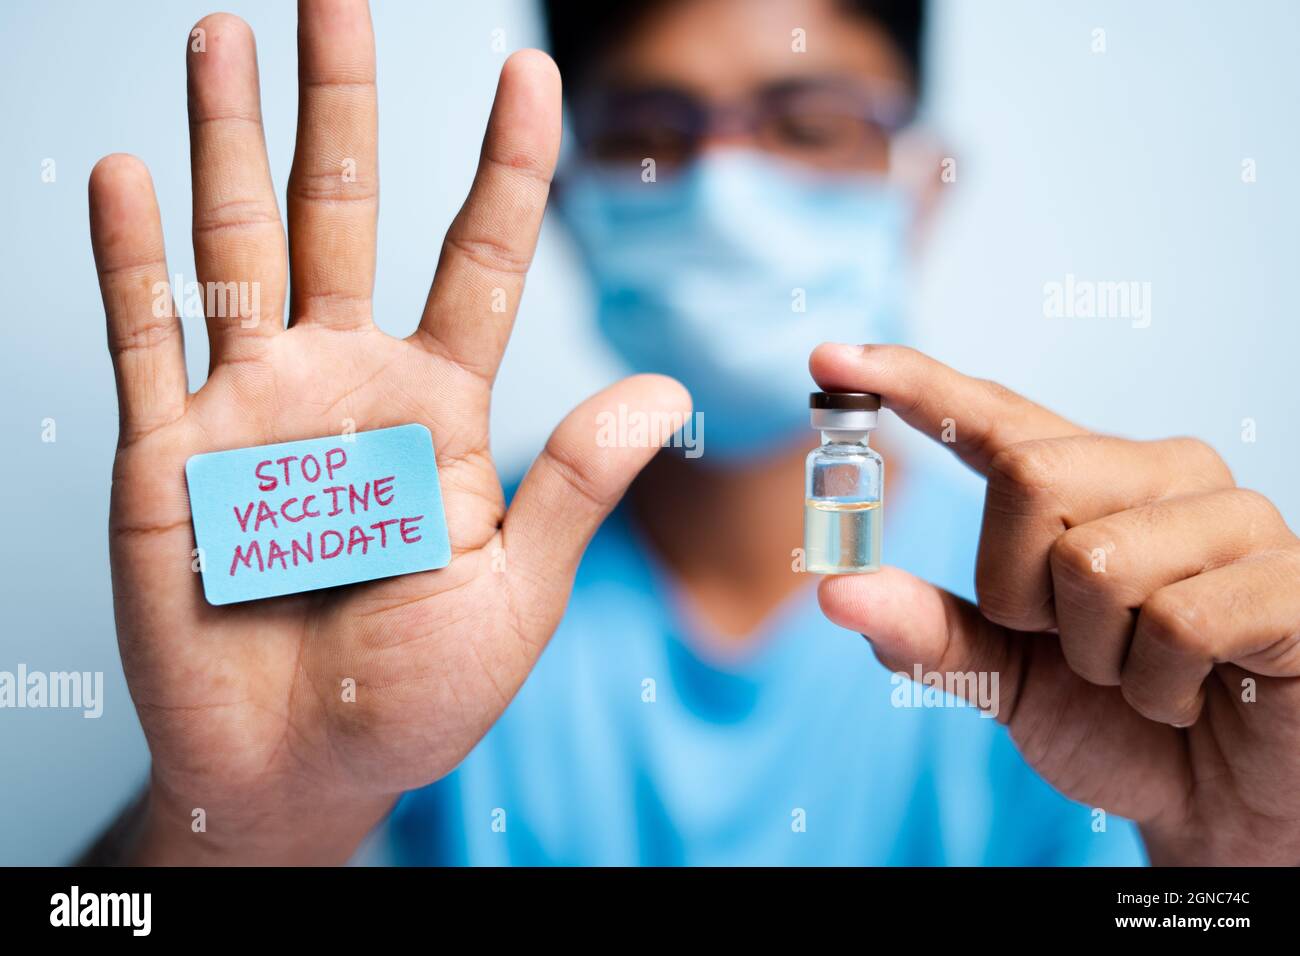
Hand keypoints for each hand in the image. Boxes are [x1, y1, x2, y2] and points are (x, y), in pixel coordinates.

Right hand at [89, 2, 686, 863]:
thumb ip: (571, 483)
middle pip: (347, 216)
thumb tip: (661, 389)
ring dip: (226, 143)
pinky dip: (131, 260)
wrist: (303, 771)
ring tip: (223, 38)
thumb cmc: (417, 694)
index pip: (481, 259)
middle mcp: (346, 385)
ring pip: (241, 247)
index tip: (530, 71)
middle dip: (341, 105)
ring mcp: (253, 409)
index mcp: (440, 409)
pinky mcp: (170, 454)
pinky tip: (127, 174)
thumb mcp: (512, 589)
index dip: (507, 166)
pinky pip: (147, 338)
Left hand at [811, 343, 1299, 864]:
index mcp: (1088, 481)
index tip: (829, 359)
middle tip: (1071, 644)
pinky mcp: (1290, 580)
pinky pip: (1176, 625)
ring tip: (1141, 674)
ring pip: (1095, 563)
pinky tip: (1194, 695)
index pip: (990, 417)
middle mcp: (1161, 474)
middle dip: (1019, 591)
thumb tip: (834, 589)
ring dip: (1095, 656)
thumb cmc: (1116, 722)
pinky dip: (1159, 689)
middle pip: (1028, 477)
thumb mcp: (1004, 678)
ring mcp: (1234, 517)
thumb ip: (928, 632)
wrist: (1220, 802)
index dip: (909, 382)